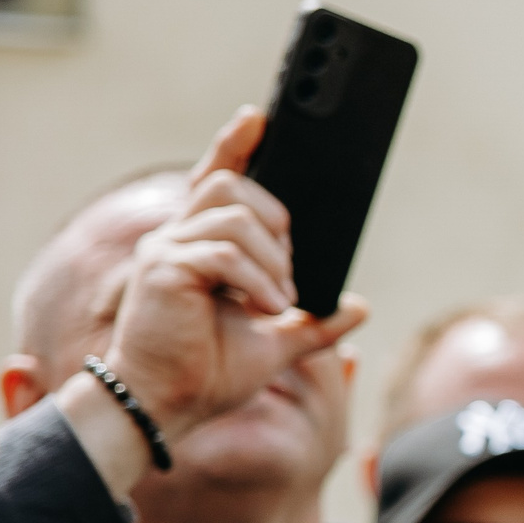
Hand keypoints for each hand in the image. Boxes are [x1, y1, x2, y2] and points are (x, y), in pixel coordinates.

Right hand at [100, 108, 366, 433]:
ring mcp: (166, 250)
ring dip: (272, 259)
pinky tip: (266, 308)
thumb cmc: (210, 373)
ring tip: (275, 301)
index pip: (218, 179)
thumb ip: (317, 321)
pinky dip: (258, 280)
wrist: (171, 405)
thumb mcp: (279, 343)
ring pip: (236, 216)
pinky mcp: (164, 269)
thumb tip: (359, 306)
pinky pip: (225, 253)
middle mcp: (178, 237)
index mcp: (202, 244)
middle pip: (233, 187)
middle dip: (277, 223)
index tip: (260, 117)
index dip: (235, 145)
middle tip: (286, 277)